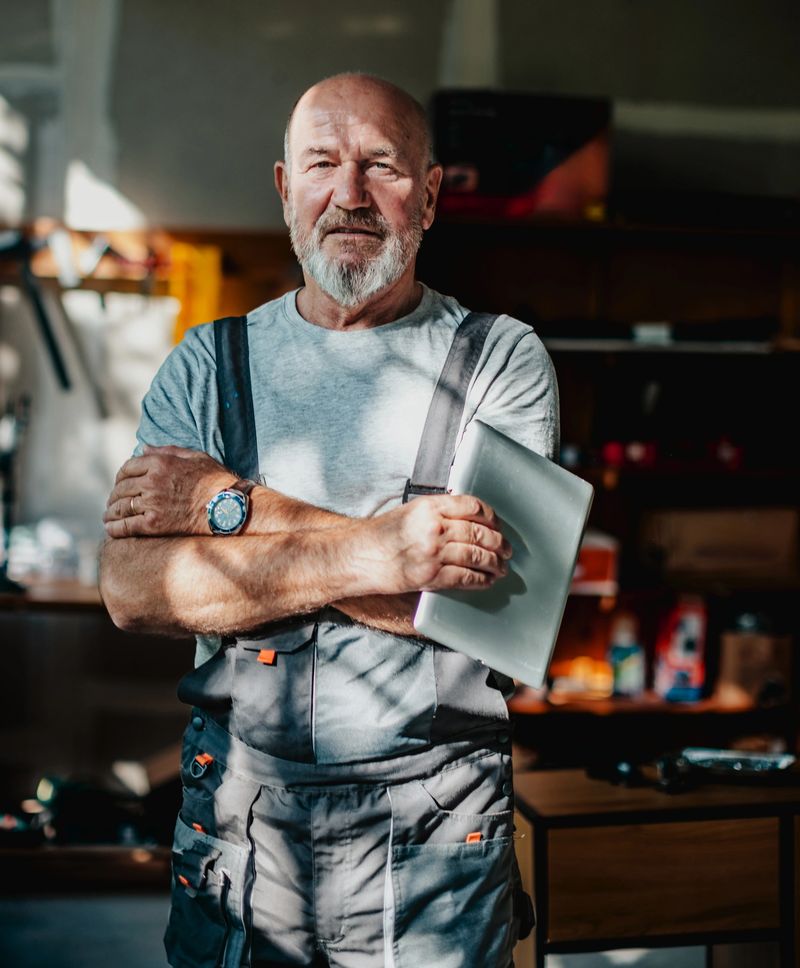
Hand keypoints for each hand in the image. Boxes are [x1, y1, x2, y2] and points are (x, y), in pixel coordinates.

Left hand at [103, 446, 233, 537]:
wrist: (228, 508)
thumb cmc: (215, 481)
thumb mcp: (195, 457)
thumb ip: (167, 451)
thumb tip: (143, 448)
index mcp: (159, 463)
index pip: (127, 468)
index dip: (121, 476)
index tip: (121, 484)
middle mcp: (151, 481)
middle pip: (121, 488)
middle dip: (115, 495)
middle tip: (113, 502)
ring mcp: (151, 504)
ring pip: (119, 507)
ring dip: (111, 512)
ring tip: (109, 516)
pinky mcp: (154, 525)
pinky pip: (125, 526)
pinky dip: (114, 528)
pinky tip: (111, 529)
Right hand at [354, 494, 511, 594]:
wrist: (360, 556)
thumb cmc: (382, 534)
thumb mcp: (411, 511)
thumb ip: (438, 511)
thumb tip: (469, 517)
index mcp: (430, 506)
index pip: (473, 507)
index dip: (492, 518)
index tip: (498, 525)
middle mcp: (434, 527)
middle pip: (480, 533)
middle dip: (499, 543)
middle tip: (507, 550)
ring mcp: (433, 552)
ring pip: (477, 556)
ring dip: (494, 564)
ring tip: (502, 567)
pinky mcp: (430, 576)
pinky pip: (465, 577)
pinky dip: (481, 580)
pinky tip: (487, 580)